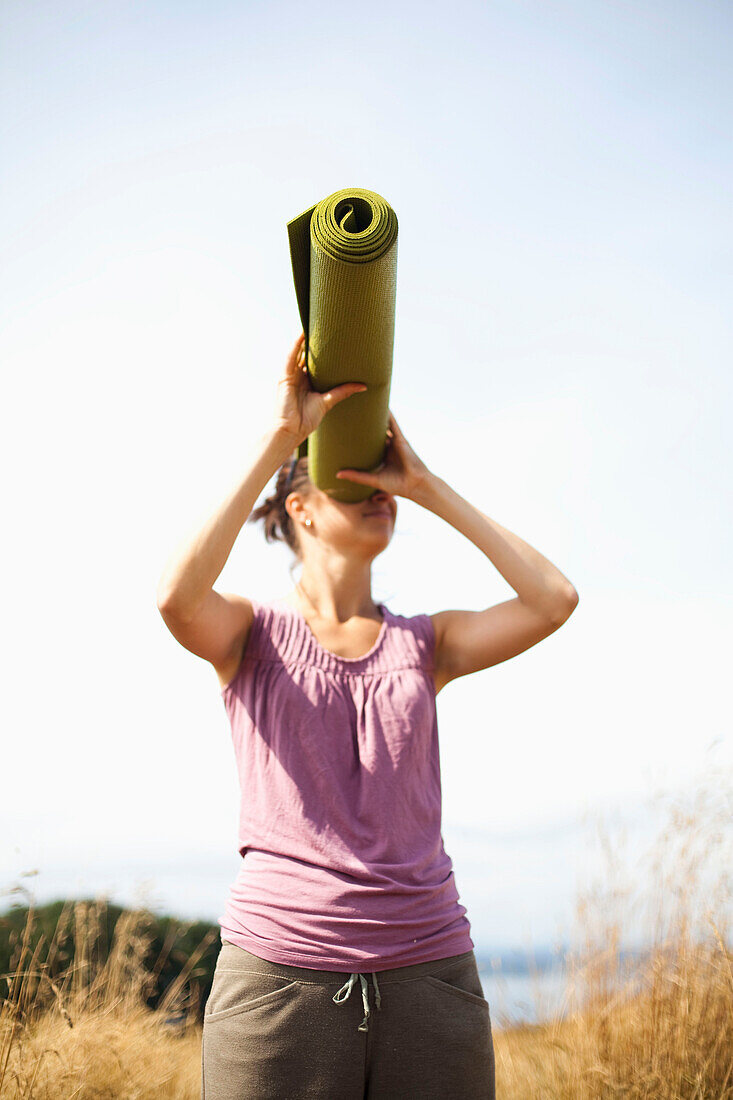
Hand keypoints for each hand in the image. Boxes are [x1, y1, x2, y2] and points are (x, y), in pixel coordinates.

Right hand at [271, 333, 366, 447]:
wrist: (292, 430)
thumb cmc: (306, 419)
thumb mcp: (329, 401)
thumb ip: (343, 391)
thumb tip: (364, 386)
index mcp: (306, 382)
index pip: (313, 361)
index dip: (321, 350)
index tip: (332, 339)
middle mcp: (297, 376)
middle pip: (305, 354)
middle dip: (312, 341)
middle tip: (324, 326)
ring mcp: (290, 375)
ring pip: (297, 352)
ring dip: (304, 338)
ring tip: (313, 323)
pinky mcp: (284, 377)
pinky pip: (290, 357)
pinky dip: (296, 345)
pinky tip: (302, 334)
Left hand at [336, 410, 431, 499]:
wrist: (415, 484)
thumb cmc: (397, 484)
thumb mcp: (373, 479)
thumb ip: (356, 476)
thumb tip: (337, 474)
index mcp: (382, 456)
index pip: (369, 444)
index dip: (360, 437)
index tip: (347, 430)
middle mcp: (388, 447)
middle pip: (375, 433)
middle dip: (366, 424)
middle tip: (353, 413)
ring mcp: (395, 442)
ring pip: (383, 426)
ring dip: (376, 416)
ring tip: (365, 404)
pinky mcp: (400, 439)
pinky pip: (393, 424)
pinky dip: (388, 415)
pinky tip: (382, 406)